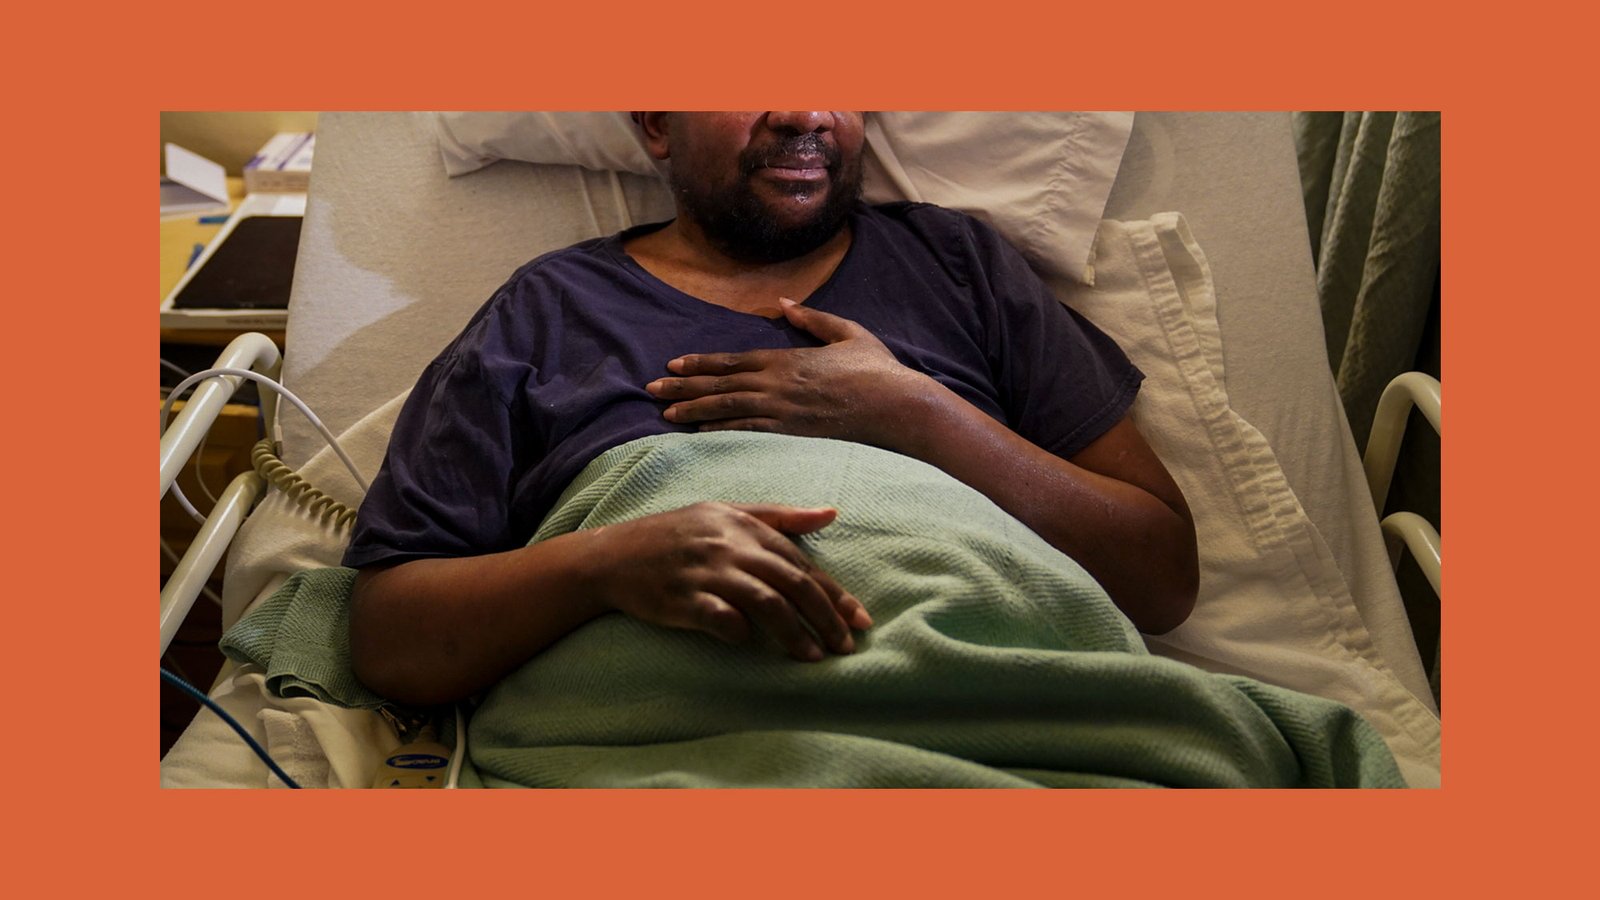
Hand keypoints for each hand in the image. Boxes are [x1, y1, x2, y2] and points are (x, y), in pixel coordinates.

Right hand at [590, 501, 871, 660]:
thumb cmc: (677, 534)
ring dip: (793, 632)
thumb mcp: (727, 513)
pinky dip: (740, 631)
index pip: (802, 563)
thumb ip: (780, 517)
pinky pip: (719, 617)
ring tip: (813, 657)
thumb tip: (831, 513)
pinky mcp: (681, 598)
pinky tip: (751, 644)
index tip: (860, 621)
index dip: (834, 594)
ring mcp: (705, 572)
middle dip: (825, 617)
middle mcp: (729, 546)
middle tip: (845, 647)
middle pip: (791, 582)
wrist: (613, 555)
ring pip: (764, 602)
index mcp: (745, 527)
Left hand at [646, 298, 930, 447]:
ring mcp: (783, 412)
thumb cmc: (877, 369)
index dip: (700, 363)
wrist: (897, 406)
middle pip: (720, 385)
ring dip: (693, 410)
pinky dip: (721, 432)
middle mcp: (778, 385)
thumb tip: (784, 303)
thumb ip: (812, 318)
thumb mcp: (847, 332)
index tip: (673, 363)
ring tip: (664, 412)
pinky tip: (699, 434)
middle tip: (651, 388)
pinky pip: (749, 433)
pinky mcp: (792, 435)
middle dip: (683, 386)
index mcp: (787, 360)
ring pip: (727, 409)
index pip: (733, 361)